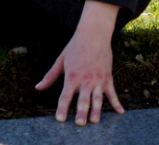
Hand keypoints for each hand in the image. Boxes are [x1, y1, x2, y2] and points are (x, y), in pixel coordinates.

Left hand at [34, 0, 124, 125]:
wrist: (93, 34)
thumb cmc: (75, 47)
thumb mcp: (60, 60)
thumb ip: (50, 76)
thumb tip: (38, 88)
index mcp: (72, 76)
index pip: (66, 95)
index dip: (62, 108)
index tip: (60, 119)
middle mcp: (86, 79)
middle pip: (83, 99)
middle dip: (81, 112)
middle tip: (80, 124)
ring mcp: (98, 79)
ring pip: (98, 98)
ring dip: (97, 110)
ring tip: (95, 121)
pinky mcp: (108, 78)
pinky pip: (112, 93)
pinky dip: (117, 103)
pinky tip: (120, 113)